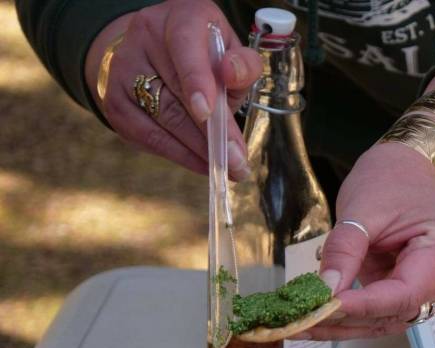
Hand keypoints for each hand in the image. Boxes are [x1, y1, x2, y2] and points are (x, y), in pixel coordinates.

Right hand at [84, 0, 260, 178]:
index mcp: (180, 17)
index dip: (195, 78)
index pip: (184, 44)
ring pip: (162, 118)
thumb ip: (243, 64)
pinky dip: (178, 154)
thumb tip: (233, 74)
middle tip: (236, 160)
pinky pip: (147, 135)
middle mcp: (145, 36)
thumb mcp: (231, 53)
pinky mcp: (114, 101)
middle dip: (211, 133)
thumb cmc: (206, 56)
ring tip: (225, 166)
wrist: (158, 54)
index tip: (208, 112)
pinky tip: (201, 163)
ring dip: (197, 149)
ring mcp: (123, 68)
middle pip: (176, 92)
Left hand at [302, 142, 434, 339]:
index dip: (364, 306)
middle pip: (398, 313)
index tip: (323, 309)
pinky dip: (355, 317)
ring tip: (302, 325)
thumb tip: (325, 292)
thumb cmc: (392, 182)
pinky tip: (321, 318)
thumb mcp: (361, 210)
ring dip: (347, 325)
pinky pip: (389, 314)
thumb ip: (345, 251)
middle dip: (347, 320)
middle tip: (299, 323)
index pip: (405, 294)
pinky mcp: (424, 296)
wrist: (411, 173)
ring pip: (391, 320)